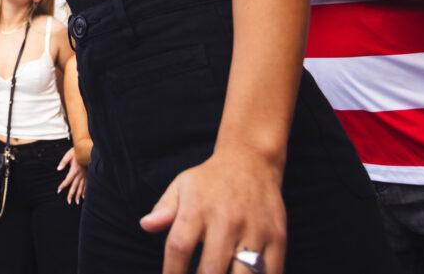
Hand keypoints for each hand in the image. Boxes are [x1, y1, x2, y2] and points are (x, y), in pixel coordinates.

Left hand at [56, 146, 86, 204]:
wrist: (88, 149)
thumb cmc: (77, 151)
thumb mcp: (68, 155)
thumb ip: (63, 162)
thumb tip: (58, 169)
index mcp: (74, 170)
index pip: (67, 180)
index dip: (63, 185)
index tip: (59, 190)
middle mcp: (80, 174)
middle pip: (75, 186)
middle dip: (71, 194)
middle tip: (69, 202)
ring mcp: (85, 175)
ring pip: (81, 187)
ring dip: (78, 195)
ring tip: (76, 202)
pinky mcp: (88, 175)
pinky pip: (87, 185)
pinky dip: (85, 191)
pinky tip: (84, 196)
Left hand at [138, 149, 285, 273]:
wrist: (252, 160)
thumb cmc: (210, 180)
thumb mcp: (182, 186)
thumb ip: (164, 209)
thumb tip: (146, 225)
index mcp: (198, 207)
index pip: (178, 248)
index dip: (172, 273)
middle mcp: (226, 219)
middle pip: (210, 269)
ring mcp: (254, 230)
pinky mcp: (277, 238)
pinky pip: (272, 272)